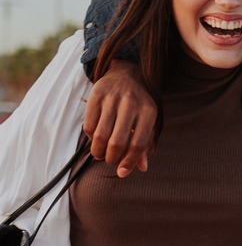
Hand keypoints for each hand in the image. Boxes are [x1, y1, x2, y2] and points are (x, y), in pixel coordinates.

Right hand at [83, 59, 156, 176]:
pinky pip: (88, 126)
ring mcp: (113, 98)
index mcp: (149, 111)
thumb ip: (145, 144)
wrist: (126, 74)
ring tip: (101, 153)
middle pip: (117, 142)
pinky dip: (90, 138)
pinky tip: (95, 137)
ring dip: (98, 151)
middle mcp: (131, 104)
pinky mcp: (96, 95)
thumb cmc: (139, 104)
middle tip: (110, 160)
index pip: (138, 144)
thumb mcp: (147, 120)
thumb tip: (141, 168)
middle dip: (111, 158)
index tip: (121, 172)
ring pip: (100, 136)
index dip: (129, 162)